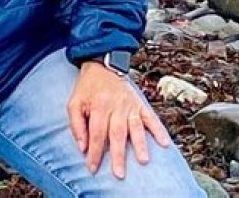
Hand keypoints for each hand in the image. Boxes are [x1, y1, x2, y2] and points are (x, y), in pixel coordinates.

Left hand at [67, 62, 170, 179]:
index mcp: (98, 106)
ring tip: (143, 160)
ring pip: (135, 127)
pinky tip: (164, 143)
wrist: (102, 65)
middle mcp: (116, 106)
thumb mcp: (74, 102)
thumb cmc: (87, 88)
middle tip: (119, 173)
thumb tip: (83, 147)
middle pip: (117, 133)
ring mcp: (129, 105)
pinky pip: (150, 117)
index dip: (94, 152)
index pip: (97, 133)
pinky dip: (158, 130)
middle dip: (118, 154)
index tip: (93, 168)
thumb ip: (76, 125)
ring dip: (140, 144)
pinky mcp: (139, 103)